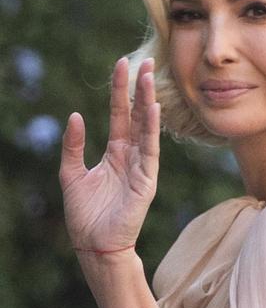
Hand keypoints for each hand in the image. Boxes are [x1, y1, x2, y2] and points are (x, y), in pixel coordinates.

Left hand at [60, 57, 160, 257]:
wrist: (95, 245)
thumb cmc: (85, 215)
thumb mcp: (71, 174)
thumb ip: (73, 145)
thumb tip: (76, 116)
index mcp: (115, 153)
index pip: (121, 115)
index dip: (120, 91)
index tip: (122, 65)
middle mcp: (132, 156)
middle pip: (138, 115)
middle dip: (139, 88)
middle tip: (144, 62)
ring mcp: (142, 166)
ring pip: (147, 127)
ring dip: (148, 102)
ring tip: (148, 77)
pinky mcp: (147, 180)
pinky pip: (151, 149)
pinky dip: (151, 128)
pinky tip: (152, 109)